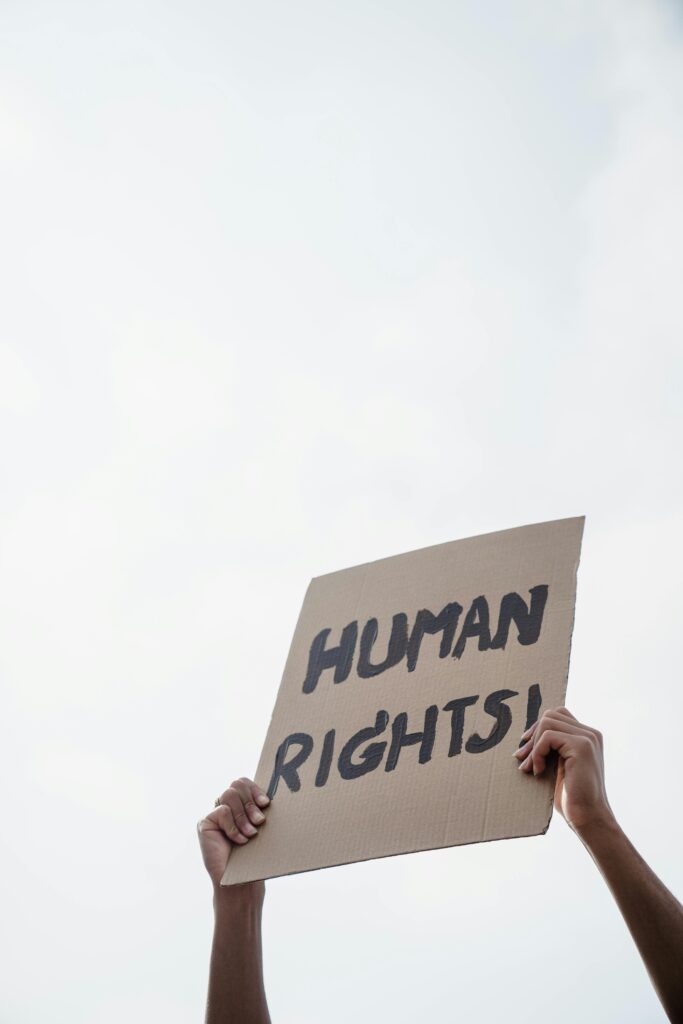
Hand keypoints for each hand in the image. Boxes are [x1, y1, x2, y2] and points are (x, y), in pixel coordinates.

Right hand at [197, 778, 269, 886]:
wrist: (240, 880)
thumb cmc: (254, 854)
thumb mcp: (260, 827)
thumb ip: (260, 809)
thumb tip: (271, 796)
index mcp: (239, 804)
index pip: (243, 782)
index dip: (254, 789)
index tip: (266, 804)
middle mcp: (225, 805)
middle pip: (236, 785)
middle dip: (250, 803)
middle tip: (260, 821)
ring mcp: (214, 814)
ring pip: (229, 795)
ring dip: (243, 816)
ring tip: (251, 834)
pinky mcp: (205, 823)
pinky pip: (222, 812)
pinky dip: (233, 827)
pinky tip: (239, 841)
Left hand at [514, 707, 614, 833]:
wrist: (588, 818)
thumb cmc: (572, 797)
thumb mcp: (559, 765)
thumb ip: (552, 748)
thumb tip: (526, 736)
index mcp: (587, 736)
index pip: (557, 715)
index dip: (538, 729)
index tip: (526, 750)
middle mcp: (590, 733)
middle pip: (550, 715)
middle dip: (532, 736)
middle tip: (523, 759)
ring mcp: (588, 738)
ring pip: (547, 722)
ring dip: (534, 746)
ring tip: (531, 767)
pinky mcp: (581, 746)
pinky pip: (548, 736)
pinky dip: (537, 752)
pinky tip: (539, 770)